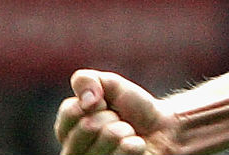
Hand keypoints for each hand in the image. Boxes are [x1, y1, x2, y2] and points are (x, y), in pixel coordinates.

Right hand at [56, 69, 177, 154]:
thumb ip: (86, 81)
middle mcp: (74, 151)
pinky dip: (133, 145)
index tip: (104, 103)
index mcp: (68, 130)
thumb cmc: (130, 106)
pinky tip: (135, 144)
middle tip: (118, 119)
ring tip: (128, 132)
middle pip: (88, 126)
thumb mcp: (108, 84)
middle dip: (110, 116)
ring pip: (105, 141)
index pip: (70, 111)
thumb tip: (87, 100)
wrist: (160, 126)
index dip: (95, 101)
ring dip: (123, 130)